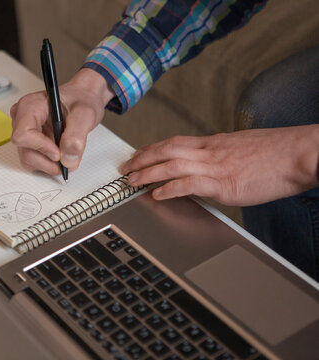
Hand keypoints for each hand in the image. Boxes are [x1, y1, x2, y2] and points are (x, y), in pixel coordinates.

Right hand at [10, 68, 114, 174]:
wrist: (83, 99)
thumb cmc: (80, 99)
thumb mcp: (85, 113)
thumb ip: (77, 135)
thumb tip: (68, 159)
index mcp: (30, 106)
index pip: (23, 134)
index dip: (41, 147)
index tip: (59, 152)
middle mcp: (23, 119)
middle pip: (25, 151)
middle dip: (48, 160)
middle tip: (67, 157)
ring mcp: (25, 133)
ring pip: (28, 160)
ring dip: (49, 164)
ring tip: (66, 154)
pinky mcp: (30, 143)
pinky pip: (34, 162)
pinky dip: (49, 164)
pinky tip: (61, 153)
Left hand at [121, 125, 318, 205]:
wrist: (300, 153)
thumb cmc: (277, 153)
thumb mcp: (243, 148)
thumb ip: (223, 155)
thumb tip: (212, 165)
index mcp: (214, 143)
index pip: (175, 141)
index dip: (153, 148)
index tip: (140, 153)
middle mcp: (210, 151)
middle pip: (166, 149)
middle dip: (142, 158)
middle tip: (125, 167)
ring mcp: (215, 166)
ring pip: (171, 164)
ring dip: (148, 172)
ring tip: (132, 181)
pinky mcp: (223, 183)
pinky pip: (188, 183)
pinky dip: (169, 188)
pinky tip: (157, 194)